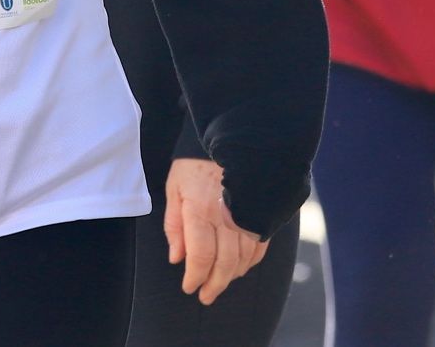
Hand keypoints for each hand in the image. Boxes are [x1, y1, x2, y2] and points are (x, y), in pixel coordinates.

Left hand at [163, 157, 266, 305]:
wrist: (230, 139)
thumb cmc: (194, 165)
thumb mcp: (174, 188)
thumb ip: (174, 225)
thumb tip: (176, 258)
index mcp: (200, 211)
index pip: (200, 256)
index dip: (195, 277)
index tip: (189, 287)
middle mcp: (226, 217)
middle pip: (224, 263)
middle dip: (214, 285)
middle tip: (206, 296)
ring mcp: (246, 216)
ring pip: (242, 259)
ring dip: (231, 276)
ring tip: (219, 283)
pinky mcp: (260, 214)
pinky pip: (258, 247)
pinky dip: (249, 262)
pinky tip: (239, 267)